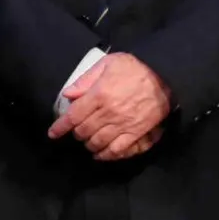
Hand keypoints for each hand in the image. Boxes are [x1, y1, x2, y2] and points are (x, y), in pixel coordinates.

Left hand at [48, 52, 172, 160]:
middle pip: (83, 131)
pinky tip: (100, 154)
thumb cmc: (134, 67)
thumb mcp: (107, 64)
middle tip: (77, 130)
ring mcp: (122, 125)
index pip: (73, 116)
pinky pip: (118, 150)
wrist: (165, 76)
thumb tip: (68, 94)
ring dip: (88, 144)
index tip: (53, 133)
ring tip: (87, 141)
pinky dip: (106, 155)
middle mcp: (108, 113)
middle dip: (76, 133)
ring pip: (97, 142)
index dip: (60, 127)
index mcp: (99, 95)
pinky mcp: (136, 133)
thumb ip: (86, 79)